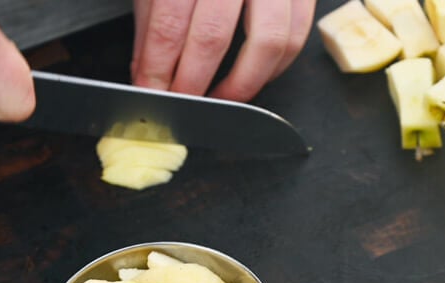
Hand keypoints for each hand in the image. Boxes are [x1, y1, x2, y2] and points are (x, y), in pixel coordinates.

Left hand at [131, 0, 314, 100]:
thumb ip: (152, 19)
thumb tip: (148, 70)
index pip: (169, 24)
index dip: (157, 67)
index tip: (150, 92)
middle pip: (213, 36)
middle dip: (192, 83)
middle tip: (180, 102)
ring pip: (269, 42)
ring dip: (241, 84)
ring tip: (218, 98)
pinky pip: (297, 34)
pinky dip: (275, 66)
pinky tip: (252, 75)